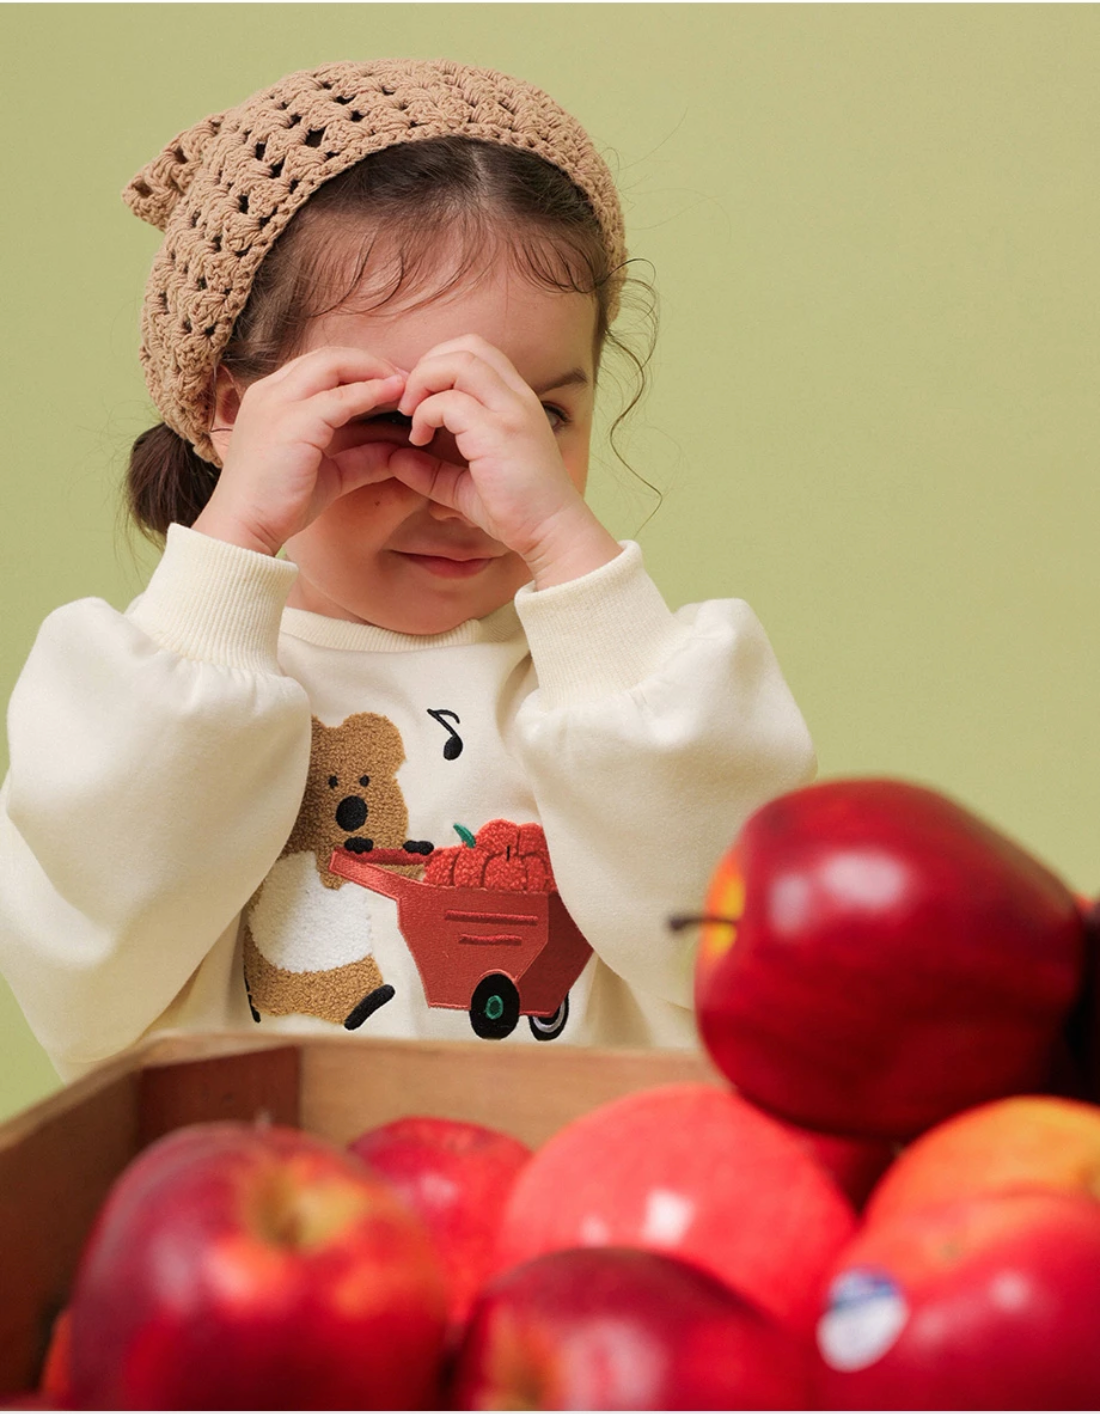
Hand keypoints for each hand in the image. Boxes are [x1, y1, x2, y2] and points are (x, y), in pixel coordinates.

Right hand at [193, 347, 408, 555]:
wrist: (243, 529)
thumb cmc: (278, 506)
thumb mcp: (328, 475)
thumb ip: (360, 459)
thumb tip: (396, 453)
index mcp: (271, 398)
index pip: (319, 366)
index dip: (359, 370)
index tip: (393, 385)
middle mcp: (271, 391)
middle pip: (329, 356)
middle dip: (371, 363)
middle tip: (408, 380)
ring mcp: (278, 402)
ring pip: (334, 364)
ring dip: (375, 371)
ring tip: (407, 385)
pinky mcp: (293, 421)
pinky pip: (341, 397)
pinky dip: (372, 393)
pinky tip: (396, 399)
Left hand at [390, 336, 619, 587]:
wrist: (553, 534)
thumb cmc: (517, 511)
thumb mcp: (466, 487)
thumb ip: (432, 472)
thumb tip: (396, 460)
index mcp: (515, 401)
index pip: (475, 352)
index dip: (438, 366)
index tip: (420, 403)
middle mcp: (516, 397)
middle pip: (466, 345)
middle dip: (427, 366)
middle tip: (410, 405)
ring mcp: (510, 410)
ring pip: (458, 361)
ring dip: (424, 382)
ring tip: (412, 417)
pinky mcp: (499, 432)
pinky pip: (449, 402)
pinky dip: (425, 414)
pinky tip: (420, 440)